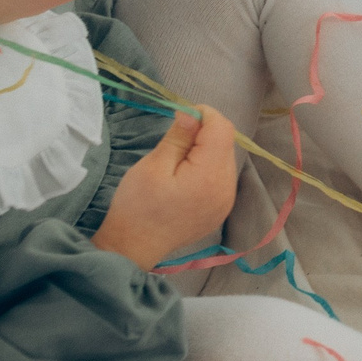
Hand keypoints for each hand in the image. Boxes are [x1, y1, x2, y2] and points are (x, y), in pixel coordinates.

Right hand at [92, 106, 237, 270]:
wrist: (134, 247)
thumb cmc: (138, 206)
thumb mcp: (154, 165)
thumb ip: (178, 137)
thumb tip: (192, 113)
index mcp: (210, 176)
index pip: (222, 128)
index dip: (204, 115)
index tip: (181, 119)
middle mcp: (227, 188)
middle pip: (226, 143)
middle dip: (203, 134)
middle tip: (174, 143)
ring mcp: (227, 200)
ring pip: (224, 158)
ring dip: (205, 151)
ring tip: (177, 163)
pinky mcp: (221, 208)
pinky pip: (221, 176)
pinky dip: (207, 168)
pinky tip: (185, 177)